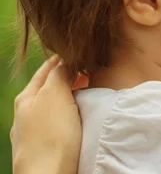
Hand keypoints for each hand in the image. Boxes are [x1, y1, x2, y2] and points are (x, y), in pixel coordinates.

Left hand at [11, 56, 82, 173]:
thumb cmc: (52, 134)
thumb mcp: (55, 93)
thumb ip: (59, 73)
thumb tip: (65, 62)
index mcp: (26, 98)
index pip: (47, 69)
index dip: (65, 59)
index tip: (84, 54)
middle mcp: (25, 114)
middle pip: (50, 88)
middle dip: (69, 79)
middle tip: (91, 72)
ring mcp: (33, 133)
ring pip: (54, 106)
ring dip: (71, 98)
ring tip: (90, 94)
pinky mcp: (44, 148)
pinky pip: (59, 124)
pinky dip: (70, 115)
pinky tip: (80, 118)